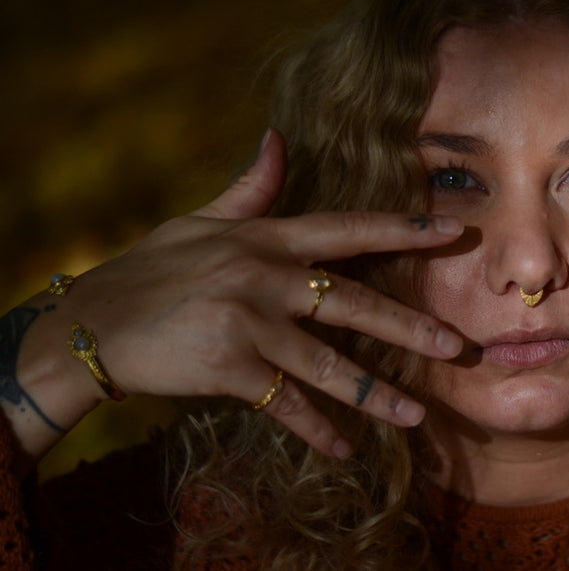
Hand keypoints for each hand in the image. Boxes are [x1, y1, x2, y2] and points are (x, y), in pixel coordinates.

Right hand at [18, 130, 463, 457]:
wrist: (91, 323)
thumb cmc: (150, 269)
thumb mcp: (200, 222)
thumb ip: (249, 188)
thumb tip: (277, 138)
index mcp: (266, 239)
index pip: (349, 230)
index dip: (404, 230)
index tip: (454, 232)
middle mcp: (265, 278)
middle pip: (354, 303)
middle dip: (410, 327)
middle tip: (457, 346)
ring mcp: (249, 324)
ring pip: (328, 363)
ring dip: (376, 394)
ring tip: (417, 414)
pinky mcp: (228, 367)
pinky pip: (285, 403)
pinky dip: (316, 428)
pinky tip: (346, 449)